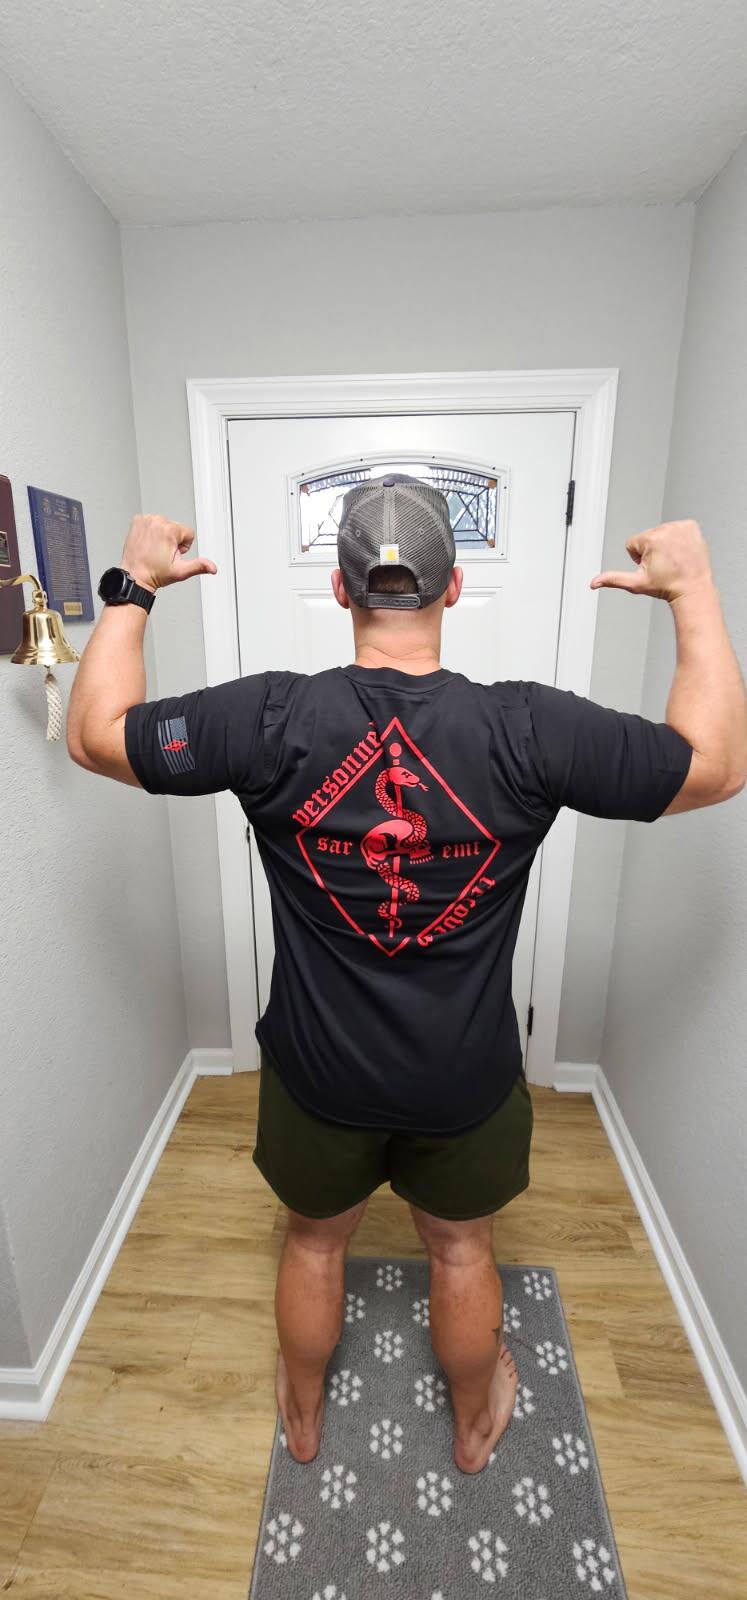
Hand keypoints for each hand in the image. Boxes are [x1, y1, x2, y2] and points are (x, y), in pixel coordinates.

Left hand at [121, 514, 216, 592]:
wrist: (134, 575)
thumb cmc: (154, 574)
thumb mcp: (180, 571)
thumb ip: (199, 566)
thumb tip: (212, 568)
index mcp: (169, 530)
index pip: (188, 533)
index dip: (183, 547)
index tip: (171, 554)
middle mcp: (157, 521)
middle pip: (176, 528)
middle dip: (172, 541)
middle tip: (162, 554)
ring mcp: (146, 520)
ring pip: (164, 525)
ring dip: (162, 536)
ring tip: (154, 550)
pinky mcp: (137, 521)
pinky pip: (152, 523)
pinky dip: (151, 532)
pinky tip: (148, 544)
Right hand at [590, 519, 713, 602]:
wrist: (693, 588)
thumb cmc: (668, 587)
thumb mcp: (636, 583)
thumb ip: (613, 579)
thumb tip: (594, 583)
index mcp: (651, 539)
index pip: (632, 544)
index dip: (638, 558)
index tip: (653, 567)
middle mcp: (666, 530)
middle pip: (647, 537)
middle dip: (651, 550)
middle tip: (664, 565)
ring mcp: (680, 527)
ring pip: (661, 532)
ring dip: (665, 544)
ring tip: (673, 560)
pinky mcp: (691, 526)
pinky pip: (677, 528)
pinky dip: (679, 538)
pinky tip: (681, 552)